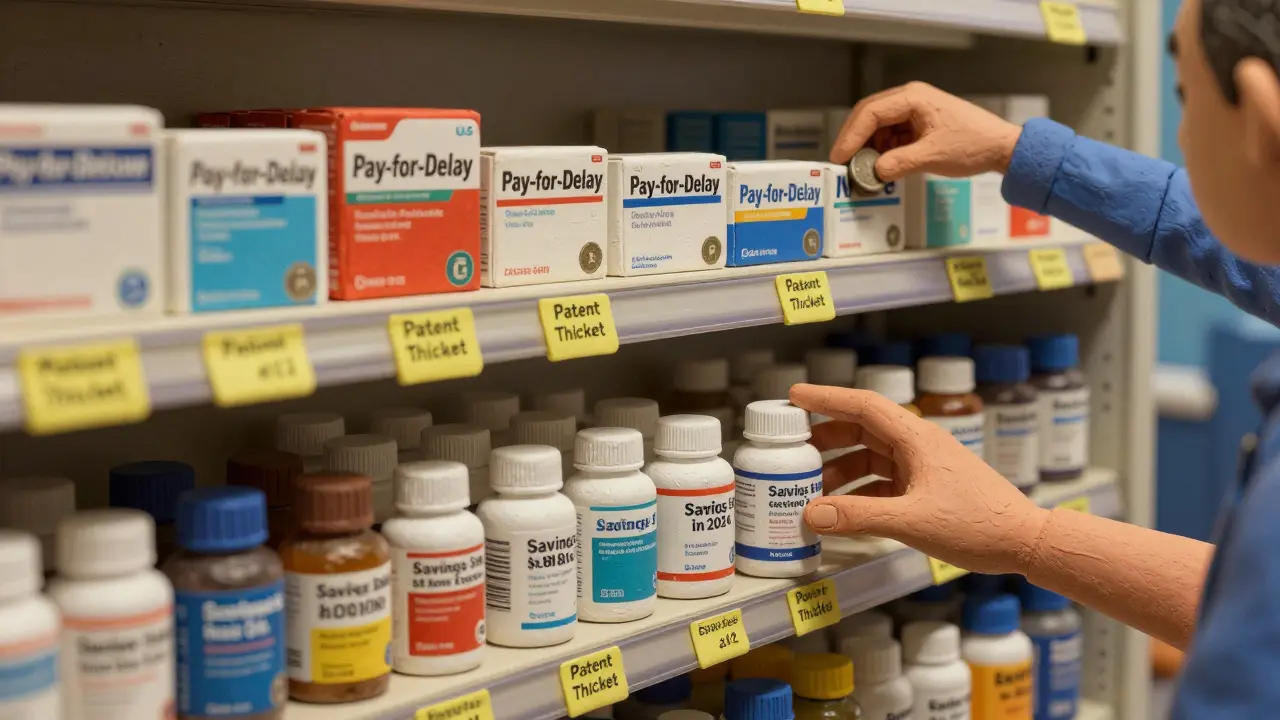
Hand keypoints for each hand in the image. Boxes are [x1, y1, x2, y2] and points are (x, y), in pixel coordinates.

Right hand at [792, 383, 1049, 574]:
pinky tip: (844, 508)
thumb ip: (859, 517)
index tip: (794, 396)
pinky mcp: (928, 487)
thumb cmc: (979, 524)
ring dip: (842, 468)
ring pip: (872, 455)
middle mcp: (919, 445)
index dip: (826, 398)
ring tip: (813, 487)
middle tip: (793, 448)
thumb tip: (812, 515)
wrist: (1025, 541)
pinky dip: (860, 489)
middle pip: (863, 428)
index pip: (863, 405)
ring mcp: (924, 466)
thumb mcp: (912, 521)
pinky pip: (884, 479)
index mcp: (917, 439)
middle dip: (827, 437)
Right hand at [829, 82, 1022, 181]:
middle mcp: (911, 98)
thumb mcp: (933, 156)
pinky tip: (880, 166)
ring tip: (862, 169)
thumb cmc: (973, 144)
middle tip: (842, 162)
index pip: (871, 113)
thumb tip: (873, 172)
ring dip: (868, 147)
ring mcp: (914, 111)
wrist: (1001, 147)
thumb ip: (899, 163)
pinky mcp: (918, 124)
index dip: (851, 135)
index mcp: (914, 98)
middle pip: (869, 115)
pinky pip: (891, 135)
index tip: (840, 157)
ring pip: (878, 126)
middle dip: (854, 139)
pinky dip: (882, 150)